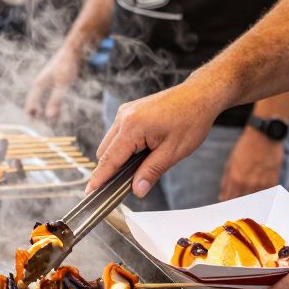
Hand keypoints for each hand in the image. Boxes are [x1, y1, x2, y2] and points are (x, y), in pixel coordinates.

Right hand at [25, 45, 81, 121]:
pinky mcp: (53, 77)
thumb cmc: (67, 65)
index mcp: (39, 83)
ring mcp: (46, 78)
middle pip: (34, 98)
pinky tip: (54, 103)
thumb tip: (49, 117)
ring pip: (40, 95)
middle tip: (36, 122)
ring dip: (41, 105)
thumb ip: (56, 100)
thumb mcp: (63, 84)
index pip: (31, 102)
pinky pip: (47, 91)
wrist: (73, 49)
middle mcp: (40, 81)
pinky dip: (48, 100)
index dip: (31, 113)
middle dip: (34, 110)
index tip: (32, 123)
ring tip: (46, 116)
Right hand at [89, 82, 219, 196]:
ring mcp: (125, 112)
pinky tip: (142, 151)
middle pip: (105, 152)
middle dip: (112, 169)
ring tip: (143, 164)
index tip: (89, 193)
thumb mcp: (173, 152)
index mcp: (132, 127)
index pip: (110, 159)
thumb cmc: (190, 120)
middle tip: (126, 185)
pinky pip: (118, 133)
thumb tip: (137, 190)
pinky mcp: (130, 110)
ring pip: (111, 143)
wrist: (199, 95)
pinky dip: (124, 146)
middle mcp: (123, 117)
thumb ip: (151, 172)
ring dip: (120, 157)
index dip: (99, 178)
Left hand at [218, 129, 284, 200]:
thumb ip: (226, 181)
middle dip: (239, 204)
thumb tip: (221, 197)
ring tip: (250, 197)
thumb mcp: (230, 162)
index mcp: (236, 179)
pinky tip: (260, 192)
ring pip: (255, 200)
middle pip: (243, 202)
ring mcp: (262, 183)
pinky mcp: (273, 181)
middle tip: (239, 205)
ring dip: (251, 200)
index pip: (230, 200)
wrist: (264, 136)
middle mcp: (249, 184)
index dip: (228, 204)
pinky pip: (267, 195)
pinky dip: (263, 196)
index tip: (227, 207)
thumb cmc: (245, 146)